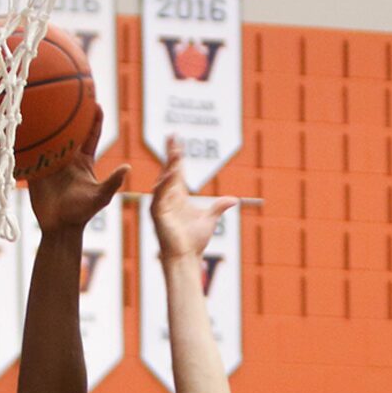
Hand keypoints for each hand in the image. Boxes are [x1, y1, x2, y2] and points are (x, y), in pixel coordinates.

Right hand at [28, 106, 128, 232]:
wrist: (58, 228)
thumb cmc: (81, 214)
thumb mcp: (100, 197)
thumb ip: (112, 182)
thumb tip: (128, 167)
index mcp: (84, 160)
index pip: (91, 134)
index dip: (94, 117)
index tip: (95, 100)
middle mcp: (68, 158)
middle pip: (69, 129)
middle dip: (69, 110)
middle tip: (68, 88)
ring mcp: (51, 162)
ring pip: (49, 136)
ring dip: (47, 120)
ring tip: (42, 98)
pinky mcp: (36, 169)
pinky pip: (32, 150)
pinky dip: (28, 139)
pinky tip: (22, 122)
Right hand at [151, 137, 236, 260]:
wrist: (186, 257)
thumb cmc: (195, 241)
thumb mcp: (211, 219)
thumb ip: (219, 206)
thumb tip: (234, 199)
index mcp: (178, 196)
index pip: (177, 171)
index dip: (177, 155)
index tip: (177, 140)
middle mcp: (167, 197)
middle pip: (169, 170)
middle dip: (171, 153)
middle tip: (172, 135)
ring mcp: (161, 205)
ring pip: (164, 180)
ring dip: (170, 165)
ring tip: (176, 151)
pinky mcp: (157, 214)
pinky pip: (159, 196)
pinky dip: (164, 185)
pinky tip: (171, 174)